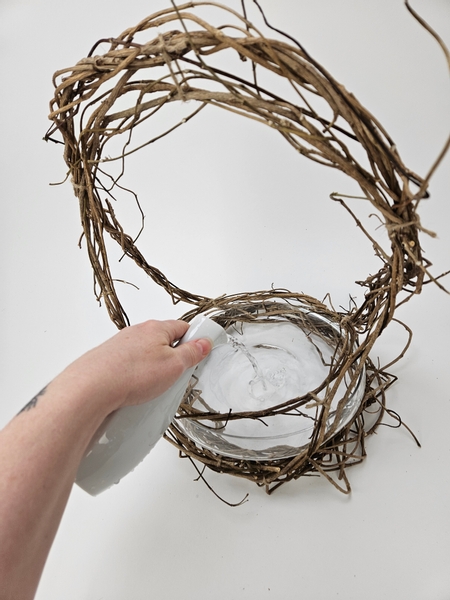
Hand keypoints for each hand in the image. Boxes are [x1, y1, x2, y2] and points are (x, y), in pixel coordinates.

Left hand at [61, 319, 211, 413]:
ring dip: (153, 369)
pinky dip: (135, 377)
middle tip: (177, 376)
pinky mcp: (109, 361)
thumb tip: (203, 343)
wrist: (90, 388)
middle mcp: (137, 332)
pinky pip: (130, 367)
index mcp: (156, 328)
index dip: (195, 339)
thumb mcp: (173, 366)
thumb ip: (192, 353)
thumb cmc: (130, 373)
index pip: (183, 327)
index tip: (201, 352)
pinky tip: (136, 392)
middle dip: (173, 358)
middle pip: (164, 342)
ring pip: (146, 355)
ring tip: (155, 388)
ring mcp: (121, 346)